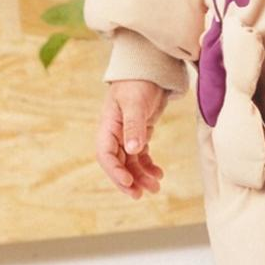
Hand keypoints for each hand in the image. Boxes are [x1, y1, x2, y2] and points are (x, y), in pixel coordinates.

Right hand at [96, 80, 167, 198]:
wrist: (149, 69)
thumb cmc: (137, 82)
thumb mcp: (135, 103)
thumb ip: (134, 126)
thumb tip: (132, 150)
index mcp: (108, 126)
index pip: (106, 155)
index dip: (115, 171)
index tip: (128, 181)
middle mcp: (115, 134)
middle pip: (118, 163)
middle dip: (128, 180)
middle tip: (139, 195)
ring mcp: (127, 135)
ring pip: (131, 163)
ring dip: (141, 176)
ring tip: (155, 188)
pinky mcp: (140, 134)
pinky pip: (141, 156)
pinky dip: (149, 166)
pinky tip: (159, 174)